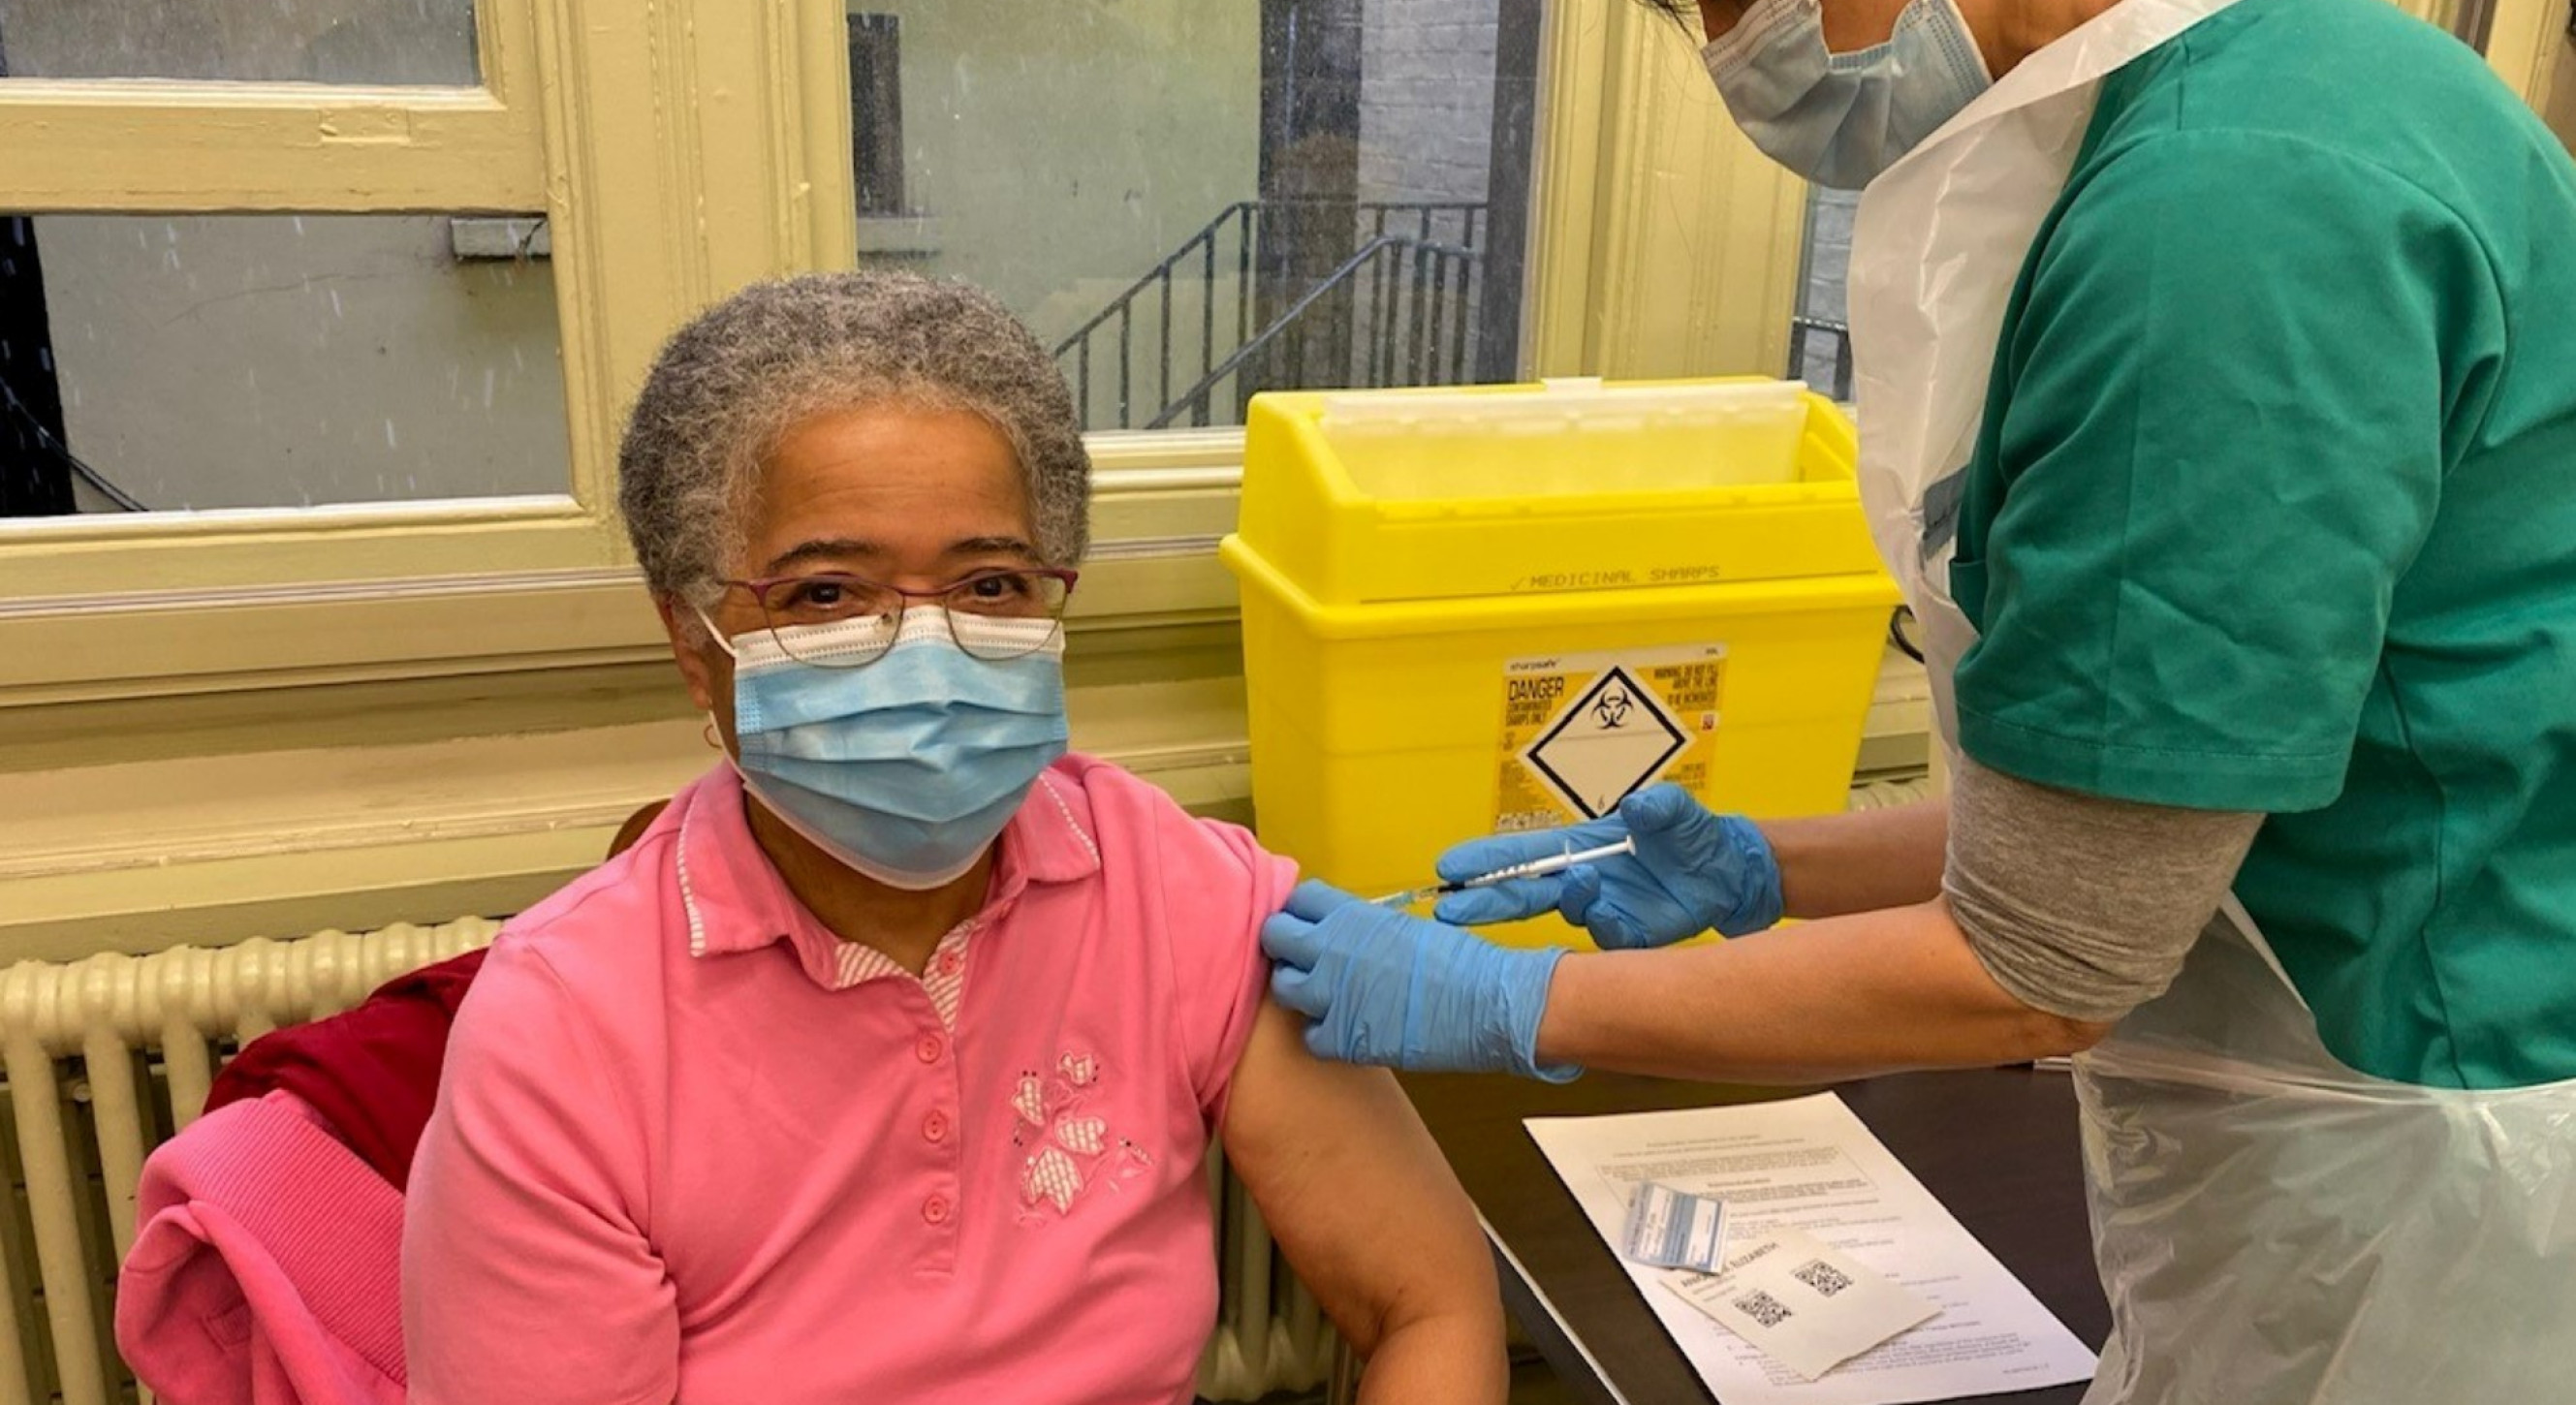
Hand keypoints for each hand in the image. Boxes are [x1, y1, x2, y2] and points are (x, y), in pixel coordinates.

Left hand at [1262, 881, 1577, 1081]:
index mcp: (1350, 915)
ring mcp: (1330, 996)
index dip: (1302, 911)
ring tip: (1323, 995)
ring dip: (1299, 990)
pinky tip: (1344, 1029)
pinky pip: (1310, 1035)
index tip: (1308, 923)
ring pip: (1283, 987)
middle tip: (1303, 957)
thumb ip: (1363, 930)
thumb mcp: (1403, 929)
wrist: (1485, 1004)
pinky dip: (1323, 1034)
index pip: (1299, 899)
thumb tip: (1344, 937)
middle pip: (1275, 936)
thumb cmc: (1457, 963)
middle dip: (1285, 945)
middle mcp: (1330, 950)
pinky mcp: (1340, 1038)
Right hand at [1432, 785, 1783, 947]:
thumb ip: (1657, 806)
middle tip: (1451, 909)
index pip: (1523, 853)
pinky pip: (1607, 939)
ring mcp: (1603, 908)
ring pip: (1567, 913)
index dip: (1486, 861)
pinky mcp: (1628, 935)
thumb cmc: (1693, 834)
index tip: (1451, 867)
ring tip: (1588, 880)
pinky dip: (1609, 926)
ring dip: (1571, 899)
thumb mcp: (1677, 809)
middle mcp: (1583, 878)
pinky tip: (1620, 912)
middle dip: (1486, 901)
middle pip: (1522, 892)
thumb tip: (1635, 807)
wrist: (1729, 874)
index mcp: (1581, 845)